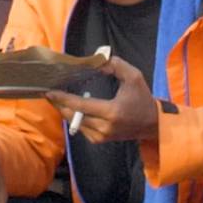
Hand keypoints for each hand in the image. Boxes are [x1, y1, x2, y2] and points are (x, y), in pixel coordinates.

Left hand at [42, 56, 160, 145]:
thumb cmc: (142, 98)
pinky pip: (81, 128)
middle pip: (73, 116)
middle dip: (59, 104)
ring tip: (57, 99)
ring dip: (65, 111)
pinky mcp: (100, 140)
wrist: (152, 123)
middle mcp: (105, 127)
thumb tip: (96, 62)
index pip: (81, 105)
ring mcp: (102, 136)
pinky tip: (72, 108)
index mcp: (112, 112)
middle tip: (49, 93)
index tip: (49, 91)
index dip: (63, 98)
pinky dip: (75, 118)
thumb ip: (116, 65)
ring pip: (75, 123)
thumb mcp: (134, 77)